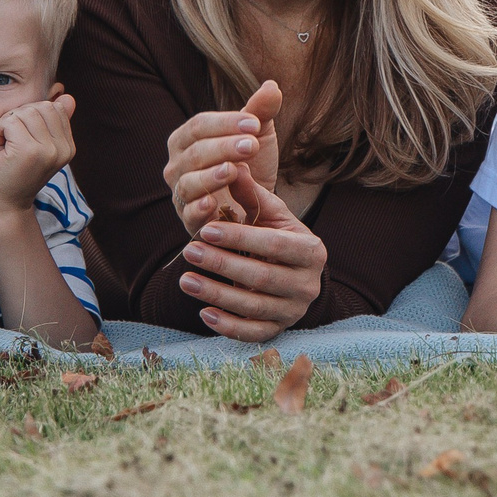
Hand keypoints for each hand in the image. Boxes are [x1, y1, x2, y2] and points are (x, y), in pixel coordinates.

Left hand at [0, 93, 75, 215]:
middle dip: (20, 115)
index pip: (55, 108)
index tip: (21, 134)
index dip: (33, 114)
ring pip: (26, 112)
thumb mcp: (38, 147)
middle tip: (10, 137)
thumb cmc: (15, 174)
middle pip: (42, 107)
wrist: (4, 205)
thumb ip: (53, 124)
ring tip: (4, 141)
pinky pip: (11, 121)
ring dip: (8, 122)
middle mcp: (62, 149)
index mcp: (68, 147)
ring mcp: (48, 150)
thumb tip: (68, 97)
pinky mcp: (29, 151)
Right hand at [163, 80, 282, 235]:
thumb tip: (272, 86)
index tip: (255, 124)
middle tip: (252, 145)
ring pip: (189, 183)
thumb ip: (261, 112)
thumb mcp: (258, 136)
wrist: (254, 204)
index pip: (199, 125)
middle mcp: (176, 165)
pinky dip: (198, 209)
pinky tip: (214, 203)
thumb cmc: (250, 164)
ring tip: (233, 170)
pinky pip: (188, 214)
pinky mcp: (189, 220)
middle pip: (194, 152)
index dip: (225, 123)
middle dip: (223, 147)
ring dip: (210, 176)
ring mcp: (181, 193)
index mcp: (187, 139)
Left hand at [176, 169, 325, 341]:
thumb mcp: (270, 215)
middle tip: (188, 251)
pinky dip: (228, 325)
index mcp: (311, 250)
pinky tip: (203, 312)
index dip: (239, 237)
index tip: (206, 230)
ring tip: (185, 280)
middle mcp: (308, 284)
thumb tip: (234, 164)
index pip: (274, 244)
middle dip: (221, 264)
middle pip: (262, 276)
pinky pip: (253, 333)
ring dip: (216, 294)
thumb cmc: (277, 238)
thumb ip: (252, 194)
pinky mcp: (279, 330)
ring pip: (254, 306)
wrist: (292, 274)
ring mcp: (295, 310)